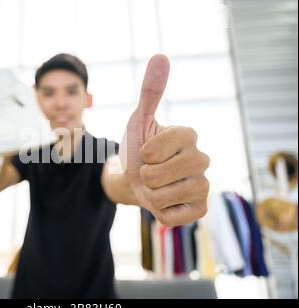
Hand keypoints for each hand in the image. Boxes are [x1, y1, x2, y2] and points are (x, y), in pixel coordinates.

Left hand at [120, 55, 209, 226]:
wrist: (138, 179)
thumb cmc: (140, 148)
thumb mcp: (139, 120)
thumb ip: (151, 92)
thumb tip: (161, 57)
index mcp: (189, 135)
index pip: (155, 149)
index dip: (142, 153)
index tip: (147, 151)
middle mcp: (202, 159)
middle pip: (157, 174)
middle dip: (143, 175)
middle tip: (150, 171)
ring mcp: (204, 186)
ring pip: (161, 196)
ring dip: (150, 193)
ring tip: (157, 186)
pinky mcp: (200, 209)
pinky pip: (170, 217)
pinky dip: (159, 211)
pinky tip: (166, 201)